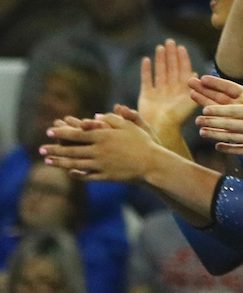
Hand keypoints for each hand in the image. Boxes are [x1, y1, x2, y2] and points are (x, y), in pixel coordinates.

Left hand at [41, 108, 159, 180]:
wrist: (152, 164)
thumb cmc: (143, 142)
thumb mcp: (130, 125)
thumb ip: (112, 119)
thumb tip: (95, 116)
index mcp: (103, 136)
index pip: (76, 133)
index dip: (61, 132)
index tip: (49, 131)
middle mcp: (98, 150)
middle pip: (71, 149)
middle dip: (54, 149)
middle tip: (40, 149)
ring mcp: (100, 164)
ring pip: (75, 163)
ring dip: (59, 162)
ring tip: (48, 161)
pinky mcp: (105, 176)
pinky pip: (86, 175)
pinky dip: (76, 174)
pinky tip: (69, 172)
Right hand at [137, 40, 197, 133]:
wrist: (161, 130)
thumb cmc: (178, 119)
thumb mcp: (190, 103)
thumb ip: (194, 89)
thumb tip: (196, 74)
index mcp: (183, 90)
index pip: (183, 70)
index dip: (182, 58)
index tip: (181, 47)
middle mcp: (171, 89)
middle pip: (172, 68)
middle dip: (171, 55)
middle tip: (170, 41)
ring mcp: (159, 91)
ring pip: (160, 71)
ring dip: (160, 59)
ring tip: (160, 47)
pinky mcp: (146, 96)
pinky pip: (147, 80)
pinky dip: (146, 70)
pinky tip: (146, 59)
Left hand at [194, 69, 242, 158]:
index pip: (233, 110)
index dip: (217, 110)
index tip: (205, 108)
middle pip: (228, 124)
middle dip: (211, 121)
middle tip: (197, 120)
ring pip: (230, 138)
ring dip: (214, 135)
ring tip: (202, 132)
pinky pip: (239, 150)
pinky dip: (227, 148)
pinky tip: (218, 146)